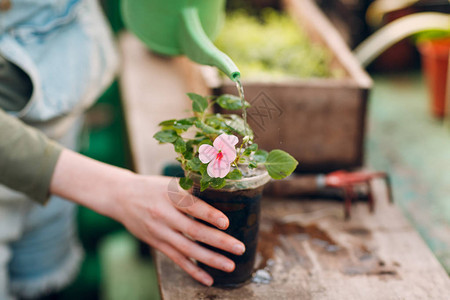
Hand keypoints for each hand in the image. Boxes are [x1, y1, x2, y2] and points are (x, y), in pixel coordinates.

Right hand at [51, 150, 244, 285]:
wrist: (121, 197)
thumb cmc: (152, 187)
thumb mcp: (170, 183)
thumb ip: (191, 190)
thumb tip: (223, 194)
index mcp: (170, 195)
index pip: (192, 206)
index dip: (209, 214)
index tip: (226, 223)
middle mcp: (164, 214)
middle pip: (194, 230)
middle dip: (219, 241)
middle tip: (239, 248)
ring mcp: (160, 231)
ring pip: (188, 249)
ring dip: (210, 259)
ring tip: (230, 265)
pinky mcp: (157, 243)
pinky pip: (177, 259)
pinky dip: (193, 270)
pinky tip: (208, 279)